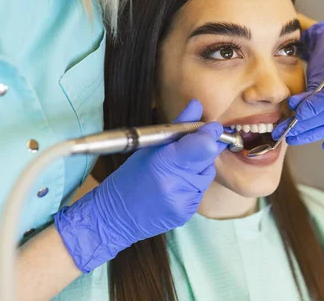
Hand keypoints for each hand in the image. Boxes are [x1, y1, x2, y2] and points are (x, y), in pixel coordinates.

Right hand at [54, 99, 223, 271]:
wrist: (113, 218)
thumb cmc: (127, 178)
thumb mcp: (146, 147)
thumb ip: (177, 127)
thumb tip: (197, 105)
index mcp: (163, 163)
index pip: (203, 145)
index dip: (210, 134)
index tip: (210, 128)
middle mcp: (176, 184)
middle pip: (209, 157)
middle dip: (204, 148)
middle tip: (188, 147)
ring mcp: (183, 201)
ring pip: (207, 173)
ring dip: (198, 166)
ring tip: (176, 168)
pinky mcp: (187, 214)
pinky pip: (200, 191)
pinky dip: (193, 183)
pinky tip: (176, 184)